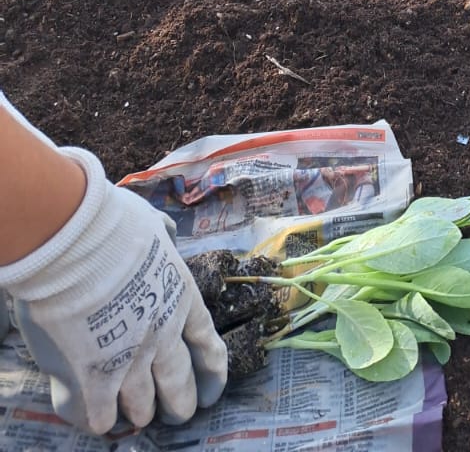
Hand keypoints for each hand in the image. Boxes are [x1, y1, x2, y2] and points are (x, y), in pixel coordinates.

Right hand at [1, 149, 227, 434]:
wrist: (78, 244)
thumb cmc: (116, 224)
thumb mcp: (153, 224)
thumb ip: (162, 237)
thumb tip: (166, 233)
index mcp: (183, 297)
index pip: (208, 342)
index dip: (212, 370)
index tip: (214, 389)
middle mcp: (164, 333)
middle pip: (180, 381)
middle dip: (181, 402)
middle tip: (181, 414)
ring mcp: (131, 358)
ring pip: (143, 402)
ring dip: (142, 411)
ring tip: (141, 418)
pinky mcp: (96, 374)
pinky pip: (103, 411)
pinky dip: (103, 418)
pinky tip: (103, 422)